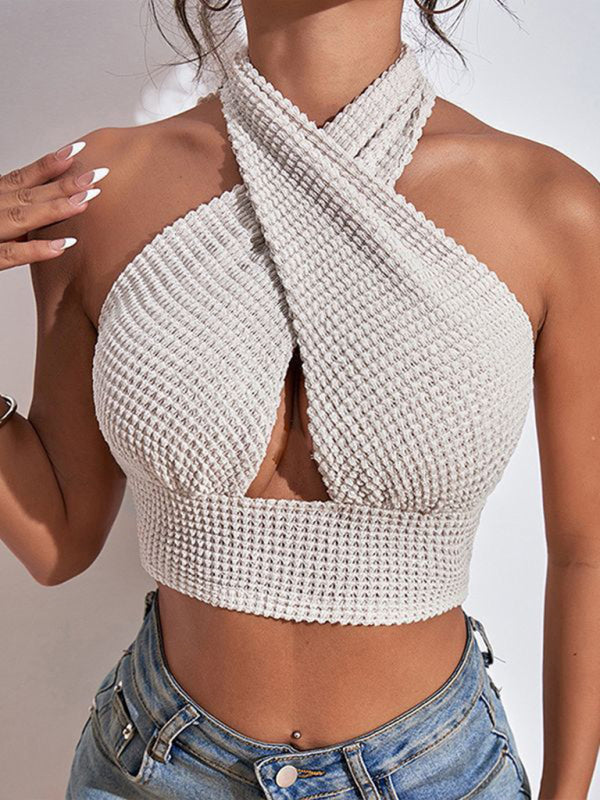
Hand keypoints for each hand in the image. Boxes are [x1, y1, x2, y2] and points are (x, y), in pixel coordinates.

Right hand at [0, 141, 108, 268]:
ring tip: (86, 200)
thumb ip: (11, 211)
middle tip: (96, 174)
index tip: (77, 151)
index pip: (20, 178)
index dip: (48, 165)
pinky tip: (63, 246)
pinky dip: (35, 249)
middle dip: (63, 184)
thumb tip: (45, 205)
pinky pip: (8, 254)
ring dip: (54, 209)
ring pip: (20, 218)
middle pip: (26, 194)